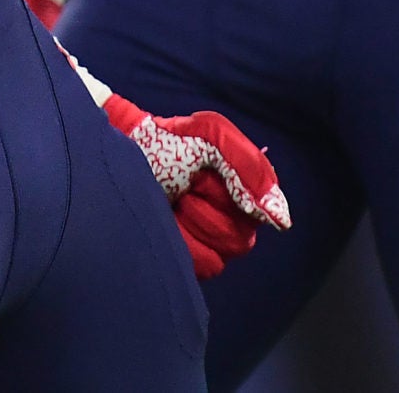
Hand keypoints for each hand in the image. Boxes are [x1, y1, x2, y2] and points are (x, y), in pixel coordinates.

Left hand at [101, 91, 290, 278]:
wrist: (118, 157)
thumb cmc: (162, 142)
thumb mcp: (210, 134)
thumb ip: (249, 168)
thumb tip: (280, 220)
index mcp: (239, 188)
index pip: (265, 209)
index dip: (243, 197)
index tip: (211, 175)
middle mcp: (227, 217)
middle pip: (243, 236)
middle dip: (211, 208)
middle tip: (185, 186)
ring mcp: (205, 241)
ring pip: (223, 253)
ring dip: (195, 224)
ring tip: (172, 201)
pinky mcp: (185, 262)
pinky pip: (203, 265)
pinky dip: (183, 242)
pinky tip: (164, 222)